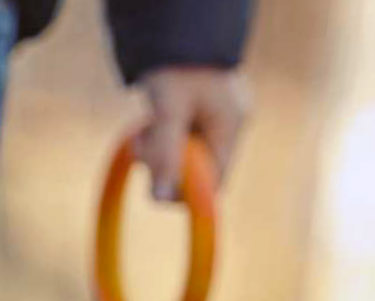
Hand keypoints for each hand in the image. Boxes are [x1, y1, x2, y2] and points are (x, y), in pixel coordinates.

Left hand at [134, 66, 250, 201]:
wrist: (173, 27)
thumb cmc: (174, 65)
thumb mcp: (167, 109)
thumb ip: (165, 152)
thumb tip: (160, 199)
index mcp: (231, 126)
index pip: (215, 183)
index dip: (185, 190)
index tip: (156, 181)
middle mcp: (228, 126)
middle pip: (198, 172)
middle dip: (166, 166)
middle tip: (143, 143)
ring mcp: (214, 121)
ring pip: (185, 159)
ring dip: (158, 152)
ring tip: (143, 129)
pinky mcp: (198, 116)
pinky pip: (179, 143)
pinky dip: (161, 140)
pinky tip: (150, 122)